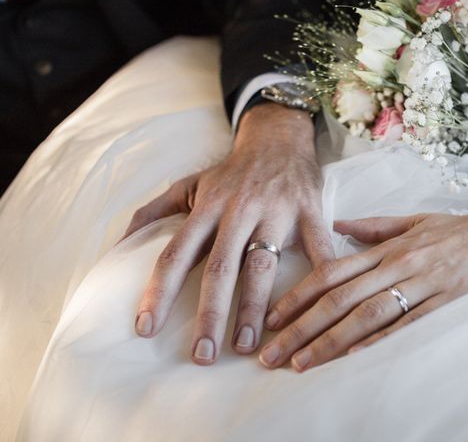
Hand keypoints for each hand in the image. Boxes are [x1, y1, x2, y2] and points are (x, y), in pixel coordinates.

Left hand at [124, 103, 333, 364]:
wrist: (278, 137)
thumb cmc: (231, 171)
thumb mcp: (188, 184)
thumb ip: (154, 212)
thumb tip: (121, 244)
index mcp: (206, 207)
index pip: (176, 254)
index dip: (159, 291)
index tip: (146, 328)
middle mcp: (238, 210)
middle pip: (220, 268)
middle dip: (210, 313)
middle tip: (202, 355)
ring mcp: (276, 210)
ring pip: (263, 265)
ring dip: (255, 308)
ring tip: (248, 346)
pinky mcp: (308, 210)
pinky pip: (317, 245)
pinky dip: (321, 272)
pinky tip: (318, 305)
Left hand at [259, 194, 467, 371]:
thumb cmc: (458, 228)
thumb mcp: (413, 220)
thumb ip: (373, 226)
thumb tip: (338, 225)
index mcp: (386, 247)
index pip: (331, 272)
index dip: (298, 296)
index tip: (273, 318)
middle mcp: (397, 265)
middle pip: (339, 299)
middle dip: (300, 328)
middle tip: (272, 353)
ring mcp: (420, 284)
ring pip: (365, 316)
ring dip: (328, 342)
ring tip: (300, 364)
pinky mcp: (443, 302)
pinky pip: (405, 324)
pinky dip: (376, 340)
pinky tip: (350, 357)